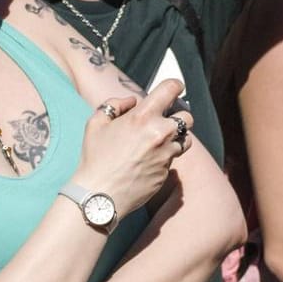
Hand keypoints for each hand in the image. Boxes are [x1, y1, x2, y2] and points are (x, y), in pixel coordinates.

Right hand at [74, 78, 185, 219]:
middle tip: (164, 120)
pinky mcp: (167, 172)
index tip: (174, 88)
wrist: (99, 195)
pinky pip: (173, 158)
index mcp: (143, 117)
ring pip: (185, 139)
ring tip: (158, 142)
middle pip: (187, 117)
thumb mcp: (96, 123)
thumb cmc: (95, 158)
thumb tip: (133, 101)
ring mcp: (166, 154)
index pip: (171, 89)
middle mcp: (160, 133)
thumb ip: (115, 104)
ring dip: (175, 137)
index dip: (175, 86)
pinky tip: (149, 160)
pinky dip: (166, 155)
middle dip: (178, 116)